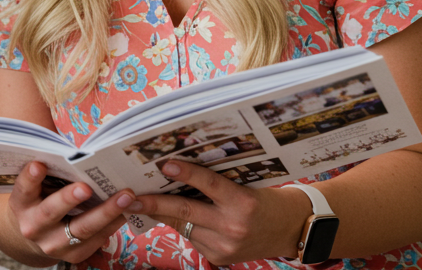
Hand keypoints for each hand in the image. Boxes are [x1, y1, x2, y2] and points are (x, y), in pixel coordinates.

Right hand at [5, 162, 136, 264]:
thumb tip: (66, 137)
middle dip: (69, 199)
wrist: (38, 234)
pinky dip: (114, 222)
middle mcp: (33, 226)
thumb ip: (50, 166)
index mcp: (21, 204)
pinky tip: (128, 208)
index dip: (30, 178)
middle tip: (86, 187)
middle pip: (51, 212)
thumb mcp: (38, 184)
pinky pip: (97, 238)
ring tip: (125, 196)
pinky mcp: (73, 255)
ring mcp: (53, 244)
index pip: (23, 189)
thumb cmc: (43, 197)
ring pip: (82, 228)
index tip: (39, 165)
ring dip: (105, 212)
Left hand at [126, 160, 312, 265]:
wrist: (291, 230)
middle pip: (185, 211)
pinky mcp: (219, 258)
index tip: (164, 164)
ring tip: (138, 202)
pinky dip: (181, 225)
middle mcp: (233, 226)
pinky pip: (192, 237)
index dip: (186, 174)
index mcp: (243, 202)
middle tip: (129, 197)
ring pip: (182, 225)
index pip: (209, 185)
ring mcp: (225, 245)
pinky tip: (173, 215)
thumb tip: (176, 171)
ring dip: (160, 213)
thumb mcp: (245, 187)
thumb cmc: (265, 200)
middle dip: (153, 204)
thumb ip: (215, 184)